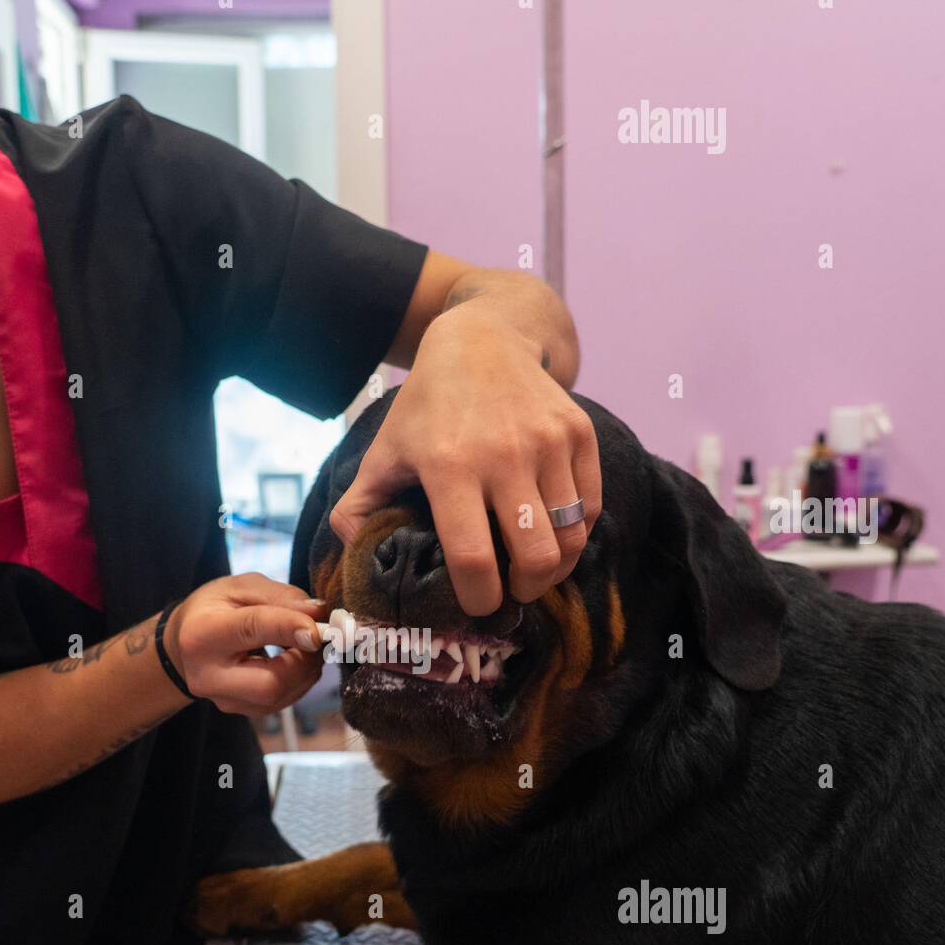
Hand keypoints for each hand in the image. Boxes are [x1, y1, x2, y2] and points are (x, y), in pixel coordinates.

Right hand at [166, 573, 324, 715]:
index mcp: (202, 633)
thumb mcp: (242, 588)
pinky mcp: (241, 711)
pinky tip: (296, 660)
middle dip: (305, 661)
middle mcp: (208, 675)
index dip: (290, 628)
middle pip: (269, 684)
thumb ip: (281, 597)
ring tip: (306, 644)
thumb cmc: (215, 608)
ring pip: (280, 696)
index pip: (252, 630)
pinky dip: (299, 680)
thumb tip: (319, 612)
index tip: (319, 627)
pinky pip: (282, 701)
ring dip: (306, 670)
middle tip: (319, 638)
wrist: (185, 642)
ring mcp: (224, 700)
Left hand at [330, 303, 601, 615]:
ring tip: (536, 569)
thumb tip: (352, 552)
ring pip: (571, 538)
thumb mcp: (383, 451)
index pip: (474, 560)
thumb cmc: (427, 406)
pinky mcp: (580, 433)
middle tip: (513, 591)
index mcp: (449, 467)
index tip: (479, 606)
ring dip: (556, 567)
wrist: (483, 338)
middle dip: (527, 590)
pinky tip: (552, 533)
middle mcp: (504, 454)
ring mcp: (548, 442)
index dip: (480, 599)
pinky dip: (576, 533)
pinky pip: (591, 508)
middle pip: (536, 557)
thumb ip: (357, 506)